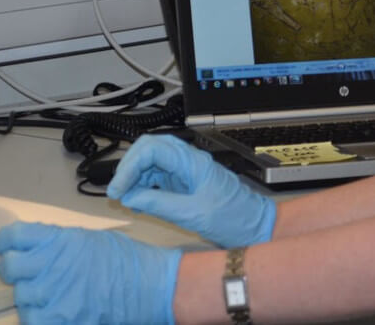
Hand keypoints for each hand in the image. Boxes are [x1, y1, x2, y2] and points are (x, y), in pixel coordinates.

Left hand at [0, 221, 181, 324]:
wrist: (149, 286)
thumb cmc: (124, 259)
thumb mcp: (88, 239)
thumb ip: (56, 242)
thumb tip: (32, 248)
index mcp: (58, 240)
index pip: (12, 237)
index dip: (3, 242)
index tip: (3, 246)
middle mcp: (50, 266)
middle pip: (10, 269)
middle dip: (15, 270)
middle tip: (27, 272)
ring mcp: (53, 297)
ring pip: (21, 298)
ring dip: (31, 296)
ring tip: (50, 294)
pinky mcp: (60, 321)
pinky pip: (32, 321)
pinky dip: (39, 317)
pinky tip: (52, 311)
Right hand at [107, 134, 275, 247]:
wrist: (256, 226)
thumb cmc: (234, 218)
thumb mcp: (193, 214)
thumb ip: (160, 204)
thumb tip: (130, 197)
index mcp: (193, 162)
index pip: (152, 148)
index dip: (130, 165)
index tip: (118, 187)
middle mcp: (188, 161)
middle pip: (150, 149)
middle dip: (130, 167)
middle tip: (117, 190)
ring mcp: (186, 170)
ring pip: (152, 162)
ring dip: (135, 177)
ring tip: (127, 198)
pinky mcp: (185, 182)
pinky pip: (159, 176)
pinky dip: (145, 186)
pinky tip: (139, 200)